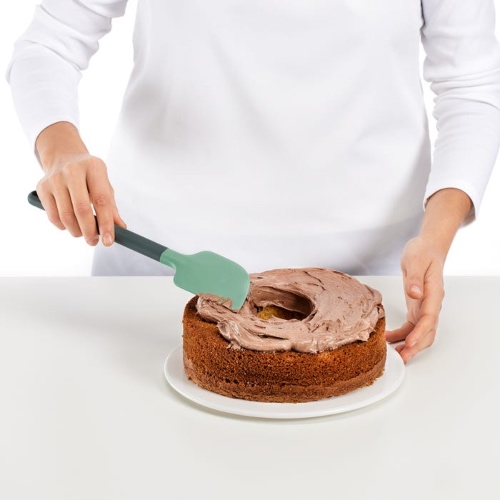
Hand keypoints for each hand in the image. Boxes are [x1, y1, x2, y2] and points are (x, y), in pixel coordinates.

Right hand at [35, 122, 125, 245]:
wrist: (63, 156)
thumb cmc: (89, 175)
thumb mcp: (104, 185)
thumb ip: (111, 207)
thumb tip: (120, 228)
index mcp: (94, 168)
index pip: (102, 200)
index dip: (106, 223)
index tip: (108, 241)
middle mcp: (72, 171)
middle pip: (81, 209)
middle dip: (89, 231)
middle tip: (94, 241)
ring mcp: (55, 179)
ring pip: (66, 216)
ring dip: (77, 231)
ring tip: (84, 233)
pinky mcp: (42, 187)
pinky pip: (53, 216)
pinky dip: (64, 227)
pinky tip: (70, 224)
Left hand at [385, 236, 444, 362]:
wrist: (427, 248)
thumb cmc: (422, 252)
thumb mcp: (415, 261)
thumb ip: (415, 278)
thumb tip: (415, 294)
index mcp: (433, 294)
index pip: (429, 318)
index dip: (420, 333)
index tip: (410, 343)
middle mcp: (431, 304)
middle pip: (427, 331)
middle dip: (416, 347)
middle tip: (402, 358)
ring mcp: (425, 307)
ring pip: (421, 332)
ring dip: (410, 345)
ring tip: (396, 355)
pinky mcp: (417, 307)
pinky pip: (411, 327)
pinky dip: (402, 335)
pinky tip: (389, 339)